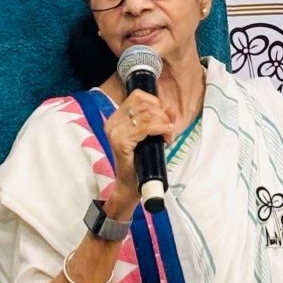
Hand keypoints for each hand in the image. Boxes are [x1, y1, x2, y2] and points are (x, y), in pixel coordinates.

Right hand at [103, 89, 174, 217]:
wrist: (131, 186)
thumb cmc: (141, 161)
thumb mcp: (151, 135)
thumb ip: (159, 119)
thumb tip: (170, 107)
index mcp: (116, 118)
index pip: (138, 96)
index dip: (155, 103)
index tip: (164, 119)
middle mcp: (112, 122)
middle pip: (143, 103)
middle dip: (162, 114)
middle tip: (168, 130)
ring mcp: (115, 132)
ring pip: (146, 114)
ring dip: (163, 123)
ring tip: (167, 136)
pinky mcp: (121, 142)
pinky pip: (145, 126)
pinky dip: (160, 128)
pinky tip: (166, 137)